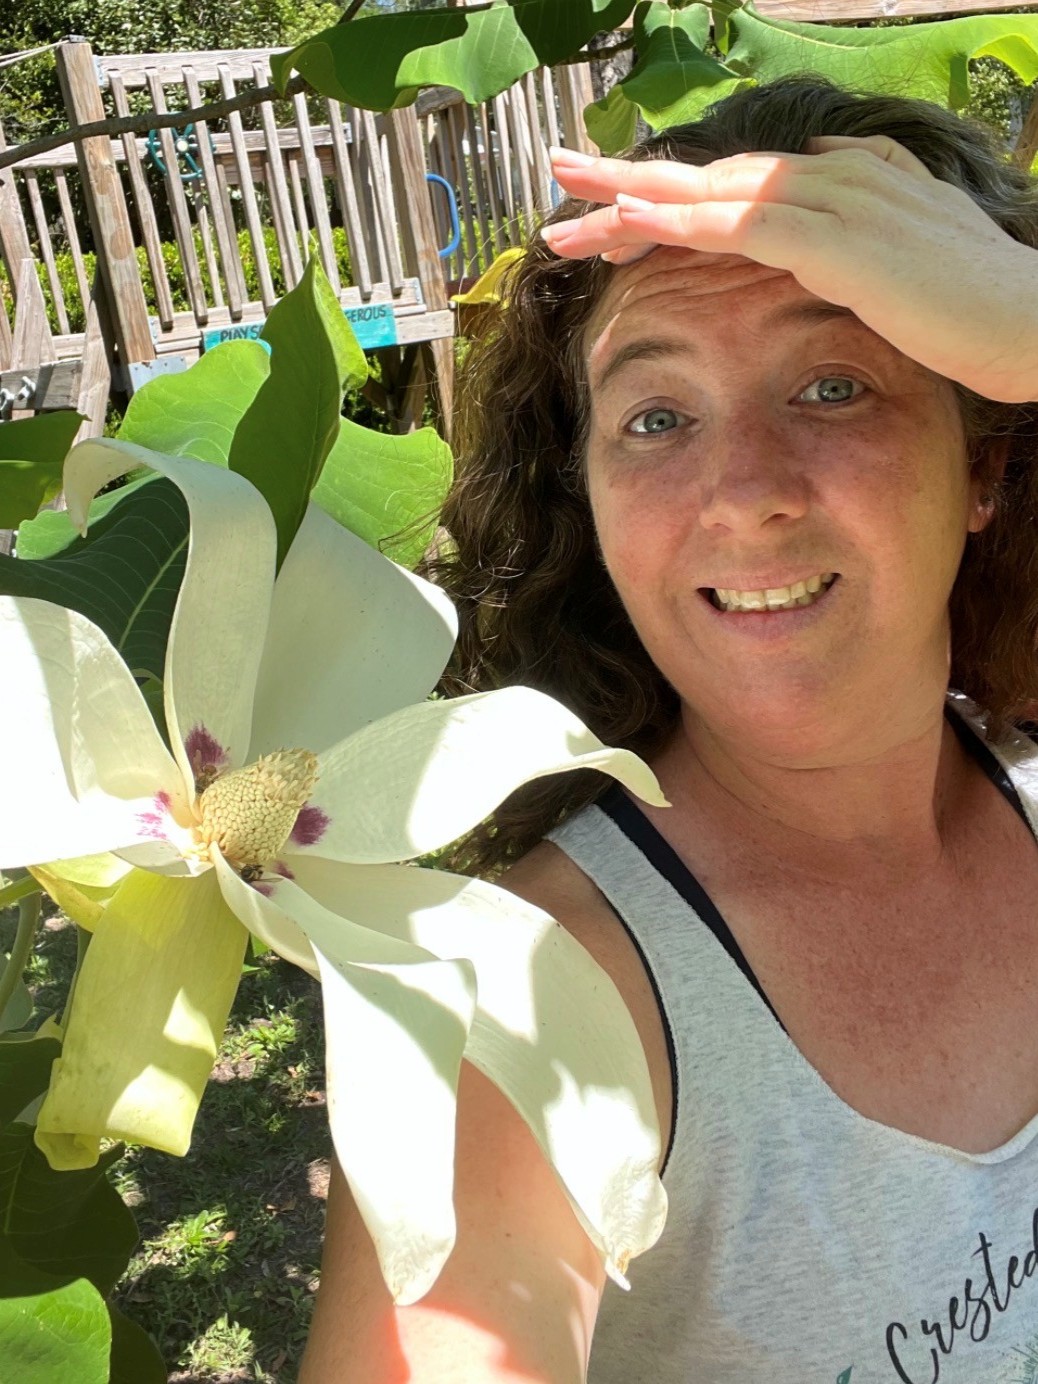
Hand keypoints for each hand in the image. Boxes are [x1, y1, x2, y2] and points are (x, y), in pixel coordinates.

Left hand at [543, 138, 1037, 403]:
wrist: (1029, 321)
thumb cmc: (974, 307)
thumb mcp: (909, 261)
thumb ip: (864, 226)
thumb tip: (825, 194)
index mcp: (844, 183)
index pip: (738, 186)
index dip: (673, 198)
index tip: (616, 214)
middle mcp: (830, 178)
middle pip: (707, 175)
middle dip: (629, 177)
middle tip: (562, 172)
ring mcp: (831, 202)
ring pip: (706, 193)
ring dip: (629, 194)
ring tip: (564, 196)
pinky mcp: (832, 239)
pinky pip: (735, 226)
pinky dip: (676, 222)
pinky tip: (624, 223)